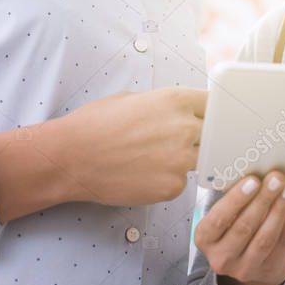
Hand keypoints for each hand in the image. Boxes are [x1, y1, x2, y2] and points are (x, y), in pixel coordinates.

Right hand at [56, 87, 206, 205]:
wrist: (70, 157)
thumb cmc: (96, 124)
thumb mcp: (135, 99)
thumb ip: (166, 106)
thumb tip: (181, 111)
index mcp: (177, 100)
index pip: (213, 105)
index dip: (207, 113)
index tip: (203, 119)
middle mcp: (185, 128)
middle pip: (212, 133)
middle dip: (198, 137)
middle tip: (173, 142)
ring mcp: (181, 159)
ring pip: (199, 159)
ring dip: (183, 160)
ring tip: (152, 159)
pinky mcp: (173, 186)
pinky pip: (181, 182)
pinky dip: (167, 180)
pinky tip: (143, 175)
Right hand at [194, 171, 284, 284]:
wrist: (250, 261)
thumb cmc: (234, 228)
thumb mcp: (225, 215)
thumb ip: (235, 198)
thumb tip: (258, 169)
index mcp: (205, 238)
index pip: (218, 220)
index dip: (236, 200)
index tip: (252, 180)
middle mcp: (222, 256)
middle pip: (244, 227)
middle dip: (263, 199)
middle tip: (276, 178)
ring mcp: (246, 266)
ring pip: (265, 237)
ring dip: (280, 208)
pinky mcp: (269, 267)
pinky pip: (283, 241)